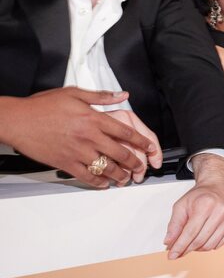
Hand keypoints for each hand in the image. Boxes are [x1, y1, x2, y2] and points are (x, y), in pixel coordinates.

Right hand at [0, 87, 157, 187]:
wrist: (18, 120)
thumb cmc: (43, 106)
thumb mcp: (74, 94)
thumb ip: (102, 96)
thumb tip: (123, 95)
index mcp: (94, 119)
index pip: (126, 132)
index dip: (142, 142)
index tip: (150, 147)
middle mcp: (89, 137)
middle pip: (121, 153)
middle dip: (135, 162)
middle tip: (141, 167)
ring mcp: (78, 152)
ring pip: (107, 168)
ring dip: (120, 175)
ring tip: (126, 178)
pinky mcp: (66, 163)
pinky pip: (87, 177)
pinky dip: (99, 182)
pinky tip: (104, 184)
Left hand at [164, 154, 223, 258]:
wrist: (219, 187)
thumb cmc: (201, 195)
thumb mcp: (182, 205)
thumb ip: (174, 224)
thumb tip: (169, 242)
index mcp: (205, 205)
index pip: (190, 232)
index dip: (180, 246)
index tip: (172, 255)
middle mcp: (220, 212)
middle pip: (200, 240)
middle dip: (186, 249)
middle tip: (178, 251)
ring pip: (210, 245)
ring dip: (197, 249)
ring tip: (191, 243)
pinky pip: (219, 244)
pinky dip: (208, 246)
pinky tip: (203, 240)